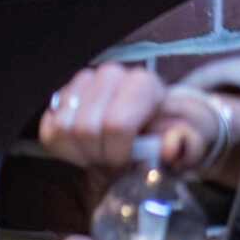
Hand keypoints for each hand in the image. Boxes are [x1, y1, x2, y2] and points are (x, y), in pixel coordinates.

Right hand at [41, 63, 239, 174]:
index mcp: (142, 84)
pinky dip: (63, 148)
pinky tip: (83, 149)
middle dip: (99, 156)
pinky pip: (47, 128)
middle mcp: (110, 75)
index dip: (118, 153)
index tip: (128, 164)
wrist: (157, 124)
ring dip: (80, 152)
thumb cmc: (173, 135)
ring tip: (101, 156)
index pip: (115, 124)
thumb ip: (188, 144)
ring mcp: (82, 82)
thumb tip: (171, 145)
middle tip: (114, 164)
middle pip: (86, 129)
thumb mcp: (191, 143)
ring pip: (63, 127)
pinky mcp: (61, 95)